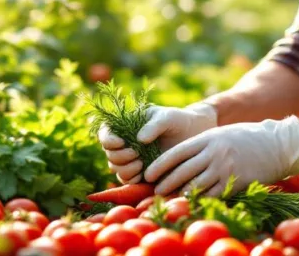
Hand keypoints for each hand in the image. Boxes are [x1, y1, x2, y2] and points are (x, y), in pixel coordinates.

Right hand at [98, 101, 217, 183]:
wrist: (193, 136)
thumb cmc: (178, 121)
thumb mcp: (167, 117)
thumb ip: (153, 125)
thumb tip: (139, 139)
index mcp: (125, 126)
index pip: (105, 133)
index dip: (108, 139)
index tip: (121, 142)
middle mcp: (124, 143)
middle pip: (109, 154)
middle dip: (120, 156)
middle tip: (136, 153)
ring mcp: (131, 159)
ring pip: (116, 169)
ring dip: (125, 168)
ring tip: (141, 163)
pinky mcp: (140, 173)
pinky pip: (128, 180)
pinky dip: (132, 179)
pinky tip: (144, 174)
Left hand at [143, 116, 298, 196]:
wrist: (277, 144)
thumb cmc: (246, 138)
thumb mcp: (222, 134)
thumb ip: (202, 145)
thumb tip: (179, 159)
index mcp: (208, 138)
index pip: (177, 153)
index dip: (160, 165)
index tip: (148, 174)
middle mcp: (215, 153)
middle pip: (183, 171)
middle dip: (166, 183)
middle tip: (155, 191)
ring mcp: (226, 168)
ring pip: (196, 185)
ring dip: (181, 194)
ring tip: (170, 199)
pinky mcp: (236, 182)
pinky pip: (214, 194)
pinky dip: (201, 200)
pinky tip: (193, 203)